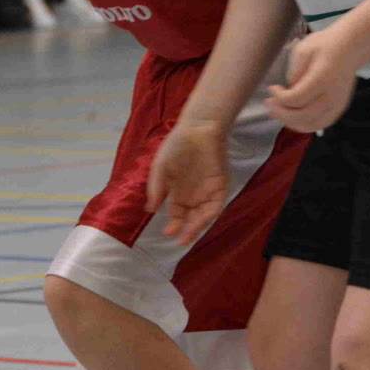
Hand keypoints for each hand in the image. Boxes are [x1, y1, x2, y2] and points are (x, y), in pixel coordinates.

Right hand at [145, 120, 229, 246]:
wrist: (197, 129)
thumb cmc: (176, 145)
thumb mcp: (161, 168)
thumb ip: (156, 189)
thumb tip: (150, 210)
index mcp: (178, 191)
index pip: (177, 213)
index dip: (173, 225)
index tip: (168, 233)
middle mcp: (193, 194)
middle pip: (191, 218)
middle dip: (186, 230)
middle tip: (179, 240)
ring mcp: (207, 190)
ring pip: (203, 214)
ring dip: (197, 226)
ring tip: (189, 235)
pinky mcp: (220, 185)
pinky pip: (216, 204)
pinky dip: (209, 214)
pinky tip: (201, 221)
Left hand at [265, 32, 359, 133]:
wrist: (350, 48)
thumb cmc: (326, 45)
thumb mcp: (303, 50)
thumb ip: (294, 72)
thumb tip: (288, 90)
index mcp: (322, 79)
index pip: (296, 99)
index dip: (279, 97)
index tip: (272, 88)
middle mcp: (332, 97)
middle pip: (302, 117)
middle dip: (281, 113)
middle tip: (270, 103)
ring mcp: (337, 106)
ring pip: (311, 125)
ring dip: (291, 122)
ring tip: (279, 111)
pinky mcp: (338, 109)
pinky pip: (319, 125)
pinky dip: (303, 124)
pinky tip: (293, 115)